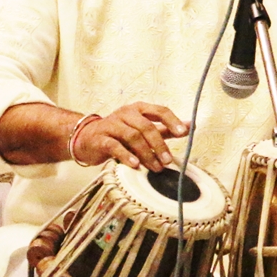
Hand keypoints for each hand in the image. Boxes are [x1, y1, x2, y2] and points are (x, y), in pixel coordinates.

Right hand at [72, 103, 188, 171]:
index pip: (159, 111)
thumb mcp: (142, 128)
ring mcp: (111, 125)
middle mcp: (125, 114)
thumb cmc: (119, 133)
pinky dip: (126, 155)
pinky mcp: (100, 138)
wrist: (85, 138)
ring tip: (155, 167)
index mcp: (139, 109)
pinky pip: (115, 146)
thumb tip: (190, 126)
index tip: (183, 133)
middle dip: (159, 144)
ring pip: (132, 137)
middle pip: (146, 126)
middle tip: (168, 161)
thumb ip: (165, 128)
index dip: (172, 121)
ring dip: (146, 153)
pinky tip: (135, 165)